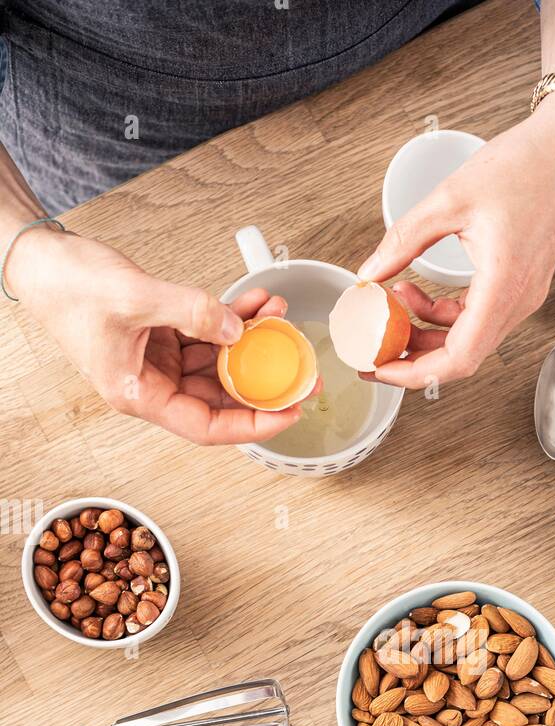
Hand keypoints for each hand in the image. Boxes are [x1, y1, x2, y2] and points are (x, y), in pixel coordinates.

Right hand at [8, 229, 318, 444]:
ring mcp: (159, 360)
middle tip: (303, 372)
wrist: (41, 259)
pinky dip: (234, 319)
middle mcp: (152, 384)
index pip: (207, 426)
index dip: (252, 425)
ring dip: (251, 343)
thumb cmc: (68, 287)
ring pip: (218, 363)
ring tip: (281, 319)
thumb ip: (192, 312)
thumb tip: (239, 331)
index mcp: (140, 395)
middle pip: (219, 398)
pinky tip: (257, 303)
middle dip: (262, 383)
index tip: (289, 414)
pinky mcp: (162, 334)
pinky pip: (208, 334)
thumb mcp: (135, 297)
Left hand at [357, 98, 554, 388]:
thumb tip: (370, 273)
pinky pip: (478, 318)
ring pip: (468, 339)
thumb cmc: (523, 166)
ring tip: (394, 301)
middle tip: (376, 346)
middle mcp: (519, 301)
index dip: (415, 373)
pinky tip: (419, 292)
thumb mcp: (449, 198)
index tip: (380, 369)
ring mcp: (523, 297)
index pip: (459, 358)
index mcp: (504, 285)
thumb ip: (404, 239)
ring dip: (427, 331)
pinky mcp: (521, 287)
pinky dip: (445, 315)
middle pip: (461, 356)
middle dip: (414, 355)